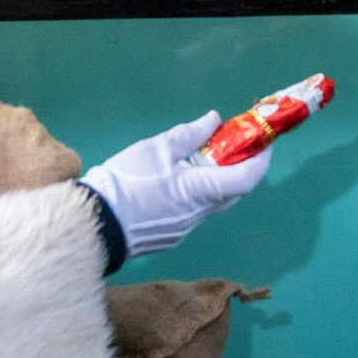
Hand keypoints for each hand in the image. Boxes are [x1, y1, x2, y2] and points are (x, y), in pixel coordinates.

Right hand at [77, 110, 272, 257]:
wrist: (93, 223)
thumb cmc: (126, 182)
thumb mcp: (156, 148)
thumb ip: (190, 134)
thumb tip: (214, 121)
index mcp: (202, 191)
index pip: (247, 178)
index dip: (260, 160)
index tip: (264, 143)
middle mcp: (200, 214)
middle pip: (232, 192)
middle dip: (239, 169)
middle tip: (233, 147)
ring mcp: (184, 229)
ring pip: (211, 203)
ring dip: (214, 182)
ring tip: (200, 160)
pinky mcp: (170, 236)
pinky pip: (192, 212)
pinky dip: (195, 195)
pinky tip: (176, 182)